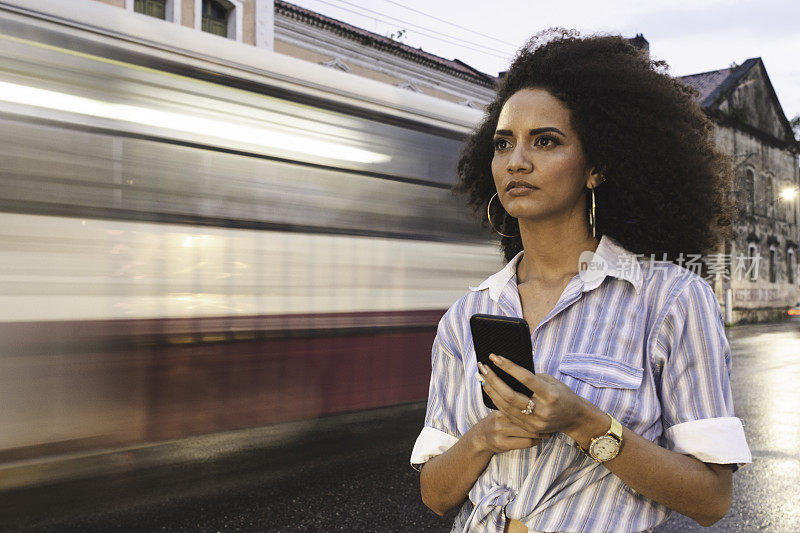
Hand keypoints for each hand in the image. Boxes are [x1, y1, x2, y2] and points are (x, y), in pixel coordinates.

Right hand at [470, 410, 551, 453]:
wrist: (481, 437)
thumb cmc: (497, 421)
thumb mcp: (503, 410)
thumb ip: (514, 406)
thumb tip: (534, 397)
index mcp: (502, 409)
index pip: (522, 407)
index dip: (536, 409)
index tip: (546, 410)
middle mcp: (500, 420)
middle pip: (527, 420)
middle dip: (542, 423)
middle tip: (551, 423)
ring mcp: (500, 433)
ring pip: (528, 432)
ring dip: (540, 433)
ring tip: (547, 432)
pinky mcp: (503, 444)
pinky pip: (526, 443)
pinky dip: (535, 441)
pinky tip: (538, 439)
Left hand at [478, 353, 605, 442]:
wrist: (574, 418)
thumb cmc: (563, 394)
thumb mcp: (552, 382)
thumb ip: (532, 377)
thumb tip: (508, 369)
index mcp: (551, 394)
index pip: (525, 379)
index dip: (508, 367)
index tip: (495, 357)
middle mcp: (543, 410)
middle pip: (510, 395)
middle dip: (493, 380)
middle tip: (483, 367)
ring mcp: (535, 422)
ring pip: (506, 406)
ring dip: (491, 390)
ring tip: (482, 377)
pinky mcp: (530, 429)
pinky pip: (508, 414)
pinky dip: (497, 401)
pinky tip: (490, 391)